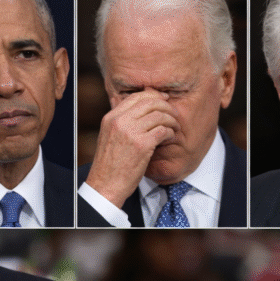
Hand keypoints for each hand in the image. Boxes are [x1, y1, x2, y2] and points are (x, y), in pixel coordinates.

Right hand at [84, 89, 179, 207]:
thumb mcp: (109, 136)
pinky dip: (170, 132)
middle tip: (174, 114)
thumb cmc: (109, 165)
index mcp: (111, 118)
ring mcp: (131, 132)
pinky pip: (163, 130)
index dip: (154, 96)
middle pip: (150, 103)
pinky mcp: (142, 145)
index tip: (164, 100)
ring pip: (159, 115)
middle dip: (166, 106)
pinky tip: (169, 138)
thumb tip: (142, 112)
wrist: (105, 184)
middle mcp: (120, 122)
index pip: (136, 97)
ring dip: (171, 121)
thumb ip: (122, 123)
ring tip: (174, 128)